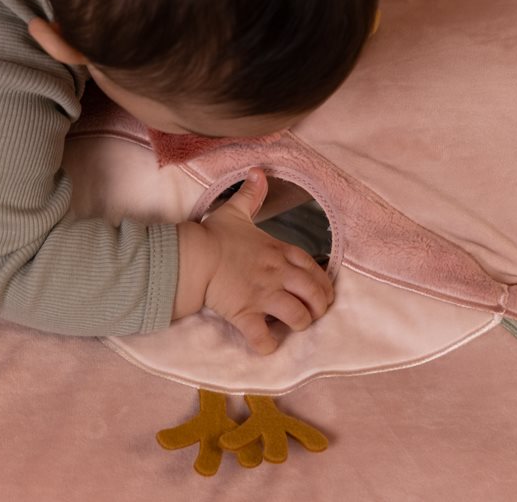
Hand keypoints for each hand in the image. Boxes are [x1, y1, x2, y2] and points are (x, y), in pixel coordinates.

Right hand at [174, 168, 333, 353]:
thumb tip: (258, 172)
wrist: (193, 256)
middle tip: (311, 314)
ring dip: (300, 325)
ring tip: (293, 326)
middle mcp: (278, 275)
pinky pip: (264, 338)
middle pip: (314, 296)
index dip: (323, 286)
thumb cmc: (214, 235)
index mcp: (280, 252)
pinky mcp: (245, 314)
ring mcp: (264, 296)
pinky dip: (268, 346)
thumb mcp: (236, 211)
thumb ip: (251, 193)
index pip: (315, 270)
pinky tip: (268, 345)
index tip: (321, 294)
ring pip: (298, 317)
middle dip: (318, 308)